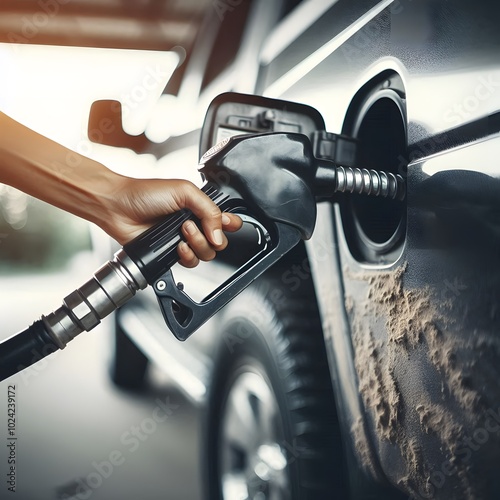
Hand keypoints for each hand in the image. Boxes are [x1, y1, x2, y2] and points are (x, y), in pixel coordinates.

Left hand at [104, 177, 241, 266]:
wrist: (119, 208)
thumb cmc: (145, 193)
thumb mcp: (184, 191)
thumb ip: (209, 209)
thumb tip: (220, 233)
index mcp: (200, 206)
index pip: (227, 219)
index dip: (231, 224)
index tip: (224, 223)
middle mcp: (195, 223)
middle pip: (219, 241)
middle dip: (209, 236)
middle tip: (192, 225)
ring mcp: (184, 239)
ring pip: (206, 254)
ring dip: (196, 244)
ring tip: (181, 231)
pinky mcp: (173, 253)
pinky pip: (191, 263)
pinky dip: (186, 256)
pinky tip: (177, 246)